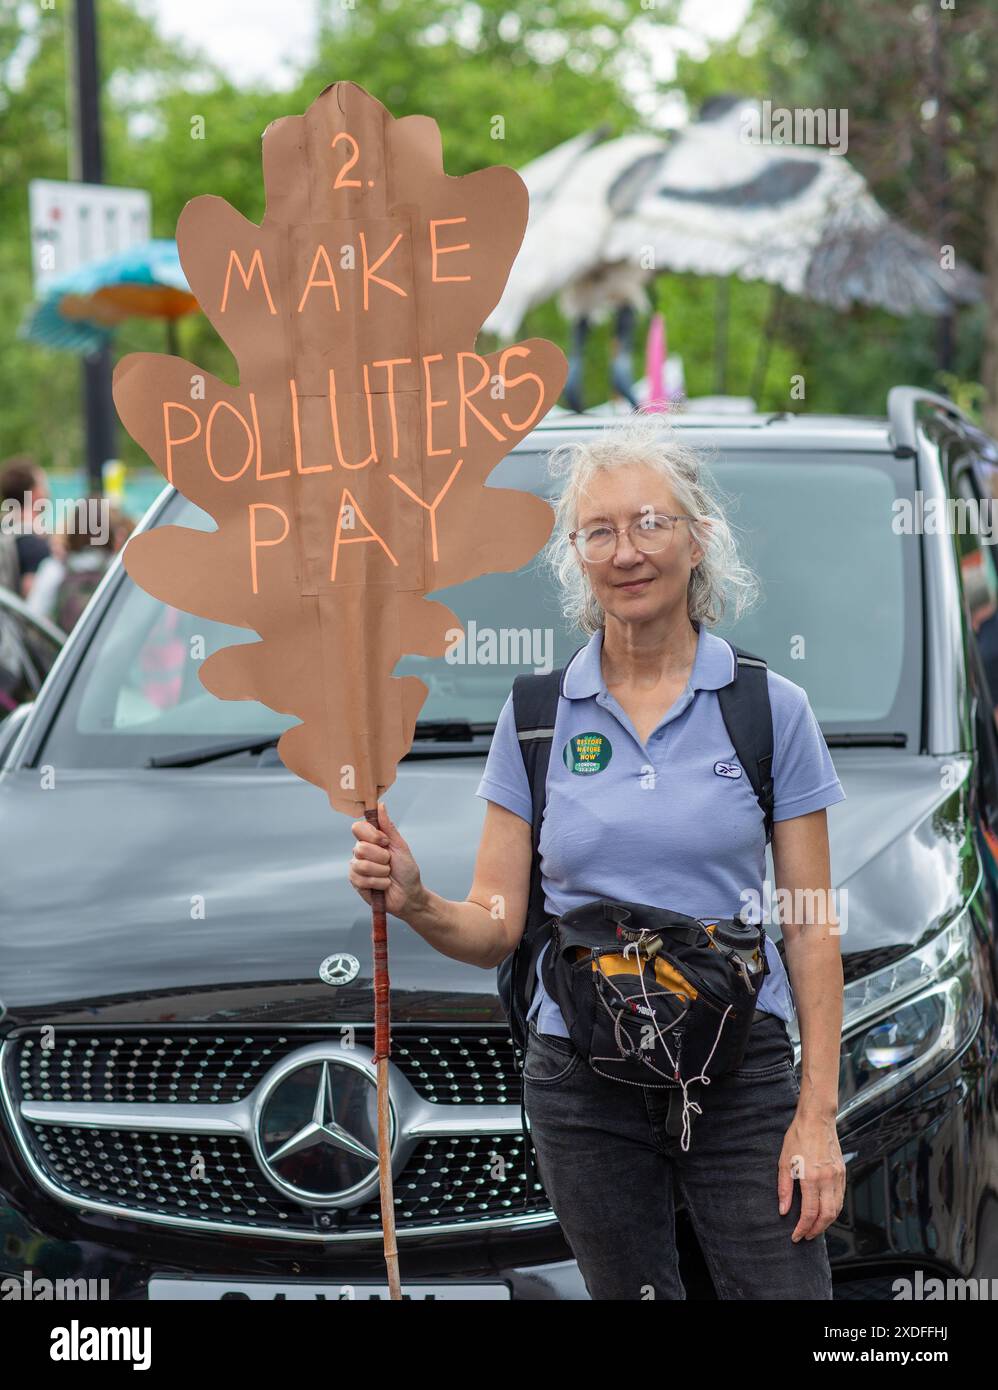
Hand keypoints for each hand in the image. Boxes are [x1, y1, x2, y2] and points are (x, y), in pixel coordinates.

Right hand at [348, 801, 425, 921]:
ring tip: (388, 876)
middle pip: (360, 847)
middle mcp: (360, 852)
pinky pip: (361, 879)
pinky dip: (378, 883)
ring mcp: (356, 868)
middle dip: (381, 857)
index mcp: (370, 840)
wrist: (409, 895)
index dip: (371, 835)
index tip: (385, 842)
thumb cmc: (406, 870)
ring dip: (381, 872)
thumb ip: (388, 827)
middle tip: (389, 863)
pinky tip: (383, 885)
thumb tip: (380, 805)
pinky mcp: (356, 883)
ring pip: (361, 864)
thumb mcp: (400, 846)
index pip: (358, 828)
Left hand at [778, 1109, 845, 1241]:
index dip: (802, 1228)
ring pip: (837, 1209)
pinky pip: (840, 1198)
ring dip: (826, 1222)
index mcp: (811, 1178)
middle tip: (806, 1236)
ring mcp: (837, 1176)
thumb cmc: (798, 1136)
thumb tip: (784, 1210)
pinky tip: (825, 1211)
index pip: (809, 1213)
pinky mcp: (842, 1173)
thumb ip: (784, 1188)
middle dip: (816, 1230)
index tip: (796, 1235)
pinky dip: (834, 1209)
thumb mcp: (784, 1162)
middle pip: (827, 1216)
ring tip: (815, 1227)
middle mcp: (827, 1179)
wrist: (816, 1119)